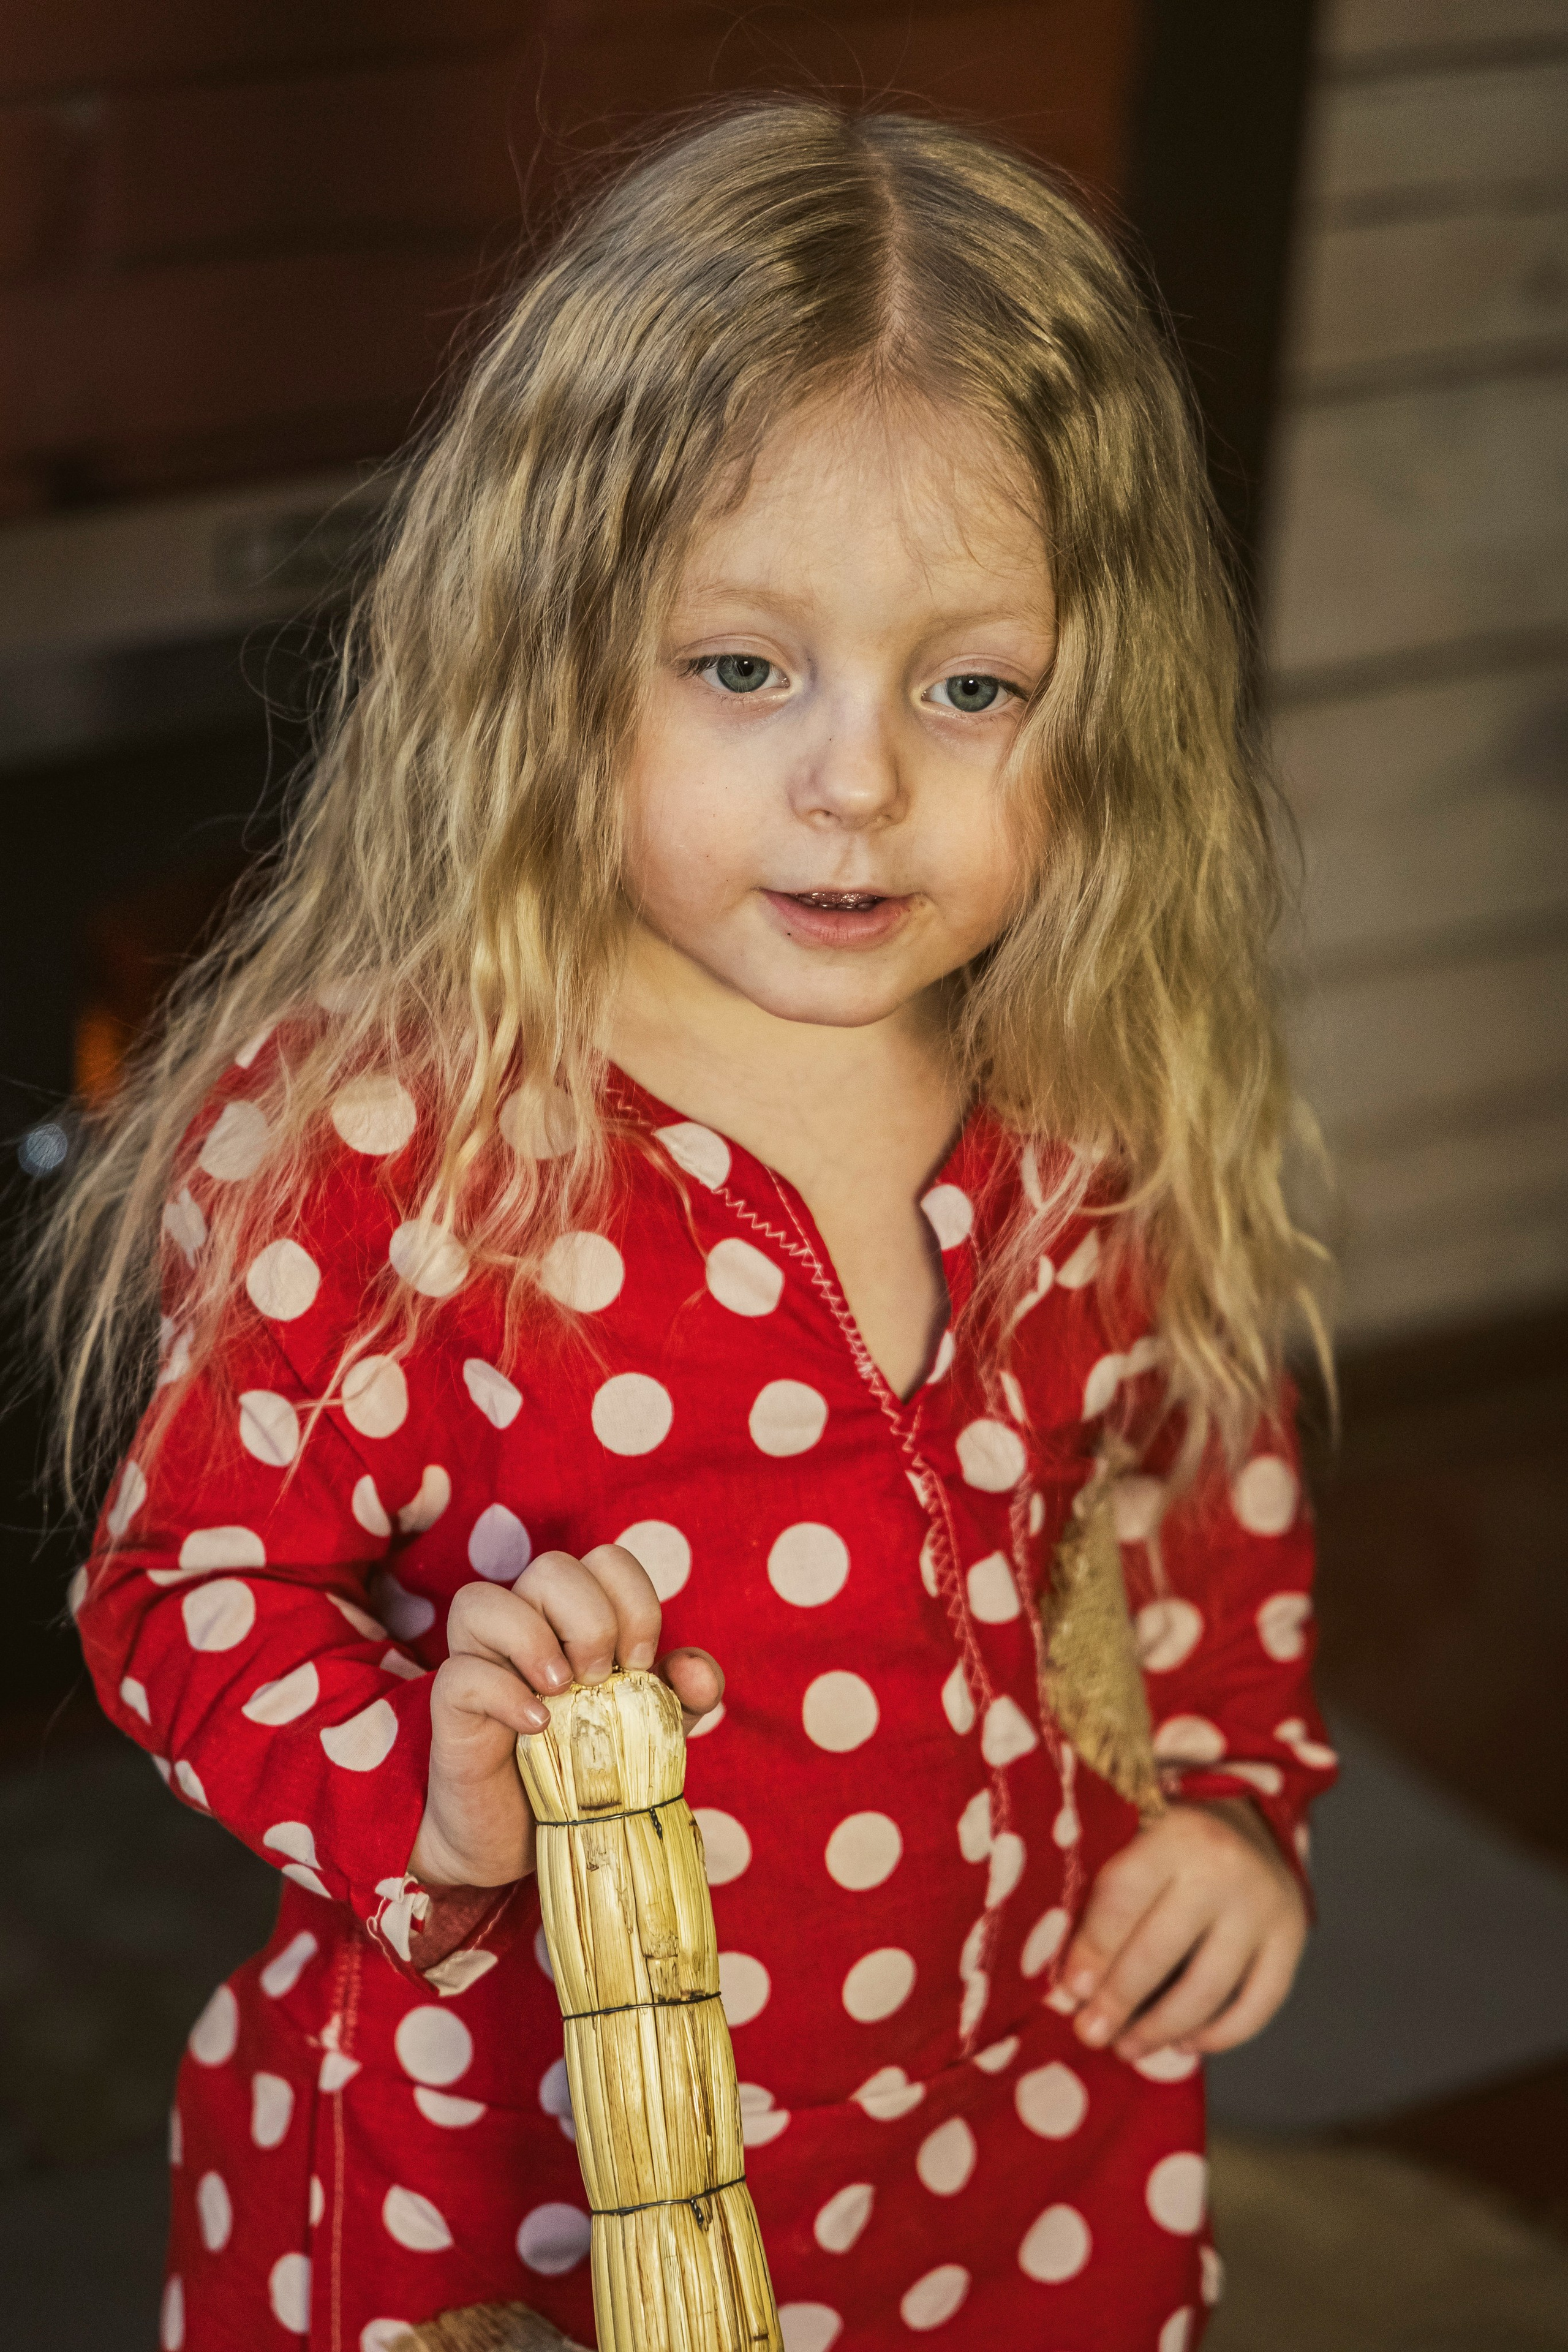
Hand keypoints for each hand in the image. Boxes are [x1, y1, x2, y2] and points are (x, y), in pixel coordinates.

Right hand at [406, 1543, 722, 1889]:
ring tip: (562, 1692)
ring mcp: (480, 1661)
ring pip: (482, 1600)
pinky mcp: (451, 1708)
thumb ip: (681, 1697)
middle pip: (551, 1567)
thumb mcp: (650, 1732)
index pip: (606, 1560)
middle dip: (591, 1621)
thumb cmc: (585, 1770)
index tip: (639, 1664)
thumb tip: (695, 1670)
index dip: (634, 1602)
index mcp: (573, 1617)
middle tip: (600, 1680)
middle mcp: (523, 1625)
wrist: (522, 1839)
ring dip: (535, 1640)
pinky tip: (537, 1726)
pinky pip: (460, 1673)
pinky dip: (504, 1692)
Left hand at [1056, 1798, 1306, 2061]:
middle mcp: (1223, 1868)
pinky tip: (1183, 2044)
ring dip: (1161, 2028)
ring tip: (1127, 2048)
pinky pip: (1257, 2004)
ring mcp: (1264, 1906)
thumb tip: (1070, 1989)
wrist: (1247, 1820)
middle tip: (1090, 2033)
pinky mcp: (1292, 1938)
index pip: (1123, 1899)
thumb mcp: (1132, 1837)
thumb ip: (1100, 1895)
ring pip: (1208, 1988)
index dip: (1092, 1951)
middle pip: (1161, 1949)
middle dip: (1119, 2000)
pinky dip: (1220, 2035)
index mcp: (1172, 1833)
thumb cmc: (1167, 1839)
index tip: (1068, 1993)